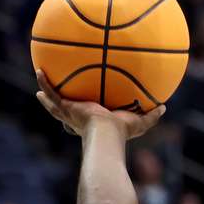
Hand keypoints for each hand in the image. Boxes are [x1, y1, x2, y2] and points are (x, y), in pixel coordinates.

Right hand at [35, 70, 164, 139]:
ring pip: (54, 102)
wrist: (107, 133)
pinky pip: (53, 93)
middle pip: (66, 110)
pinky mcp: (66, 107)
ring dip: (46, 94)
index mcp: (93, 121)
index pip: (87, 115)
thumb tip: (164, 107)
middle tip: (54, 97)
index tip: (81, 105)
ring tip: (39, 84)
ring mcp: (70, 112)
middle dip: (60, 104)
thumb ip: (152, 115)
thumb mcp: (140, 121)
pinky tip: (39, 71)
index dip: (83, 110)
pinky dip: (45, 82)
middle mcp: (79, 118)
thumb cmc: (122, 132)